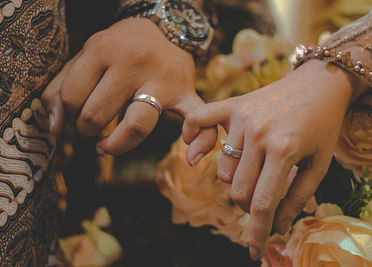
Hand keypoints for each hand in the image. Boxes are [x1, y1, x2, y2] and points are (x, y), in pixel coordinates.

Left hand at [42, 18, 215, 156]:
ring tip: (105, 146)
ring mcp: (163, 80)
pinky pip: (198, 119)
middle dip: (84, 129)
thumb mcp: (86, 57)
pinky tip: (190, 157)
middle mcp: (134, 64)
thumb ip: (61, 88)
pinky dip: (199, 140)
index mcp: (104, 50)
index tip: (70, 118)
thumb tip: (55, 128)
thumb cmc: (119, 48)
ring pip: (136, 125)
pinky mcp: (186, 93)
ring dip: (114, 145)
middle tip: (88, 128)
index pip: (71, 95)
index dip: (64, 114)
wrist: (164, 30)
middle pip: (97, 114)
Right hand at [182, 60, 363, 259]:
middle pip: (238, 191)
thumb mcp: (319, 164)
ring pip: (223, 169)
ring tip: (254, 171)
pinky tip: (197, 151)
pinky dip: (192, 137)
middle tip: (264, 199)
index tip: (254, 254)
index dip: (258, 234)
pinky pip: (198, 121)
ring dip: (236, 180)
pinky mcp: (232, 105)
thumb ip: (296, 198)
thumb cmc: (323, 125)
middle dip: (251, 206)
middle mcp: (257, 134)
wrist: (319, 83)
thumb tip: (277, 228)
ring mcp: (241, 118)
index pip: (263, 204)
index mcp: (284, 151)